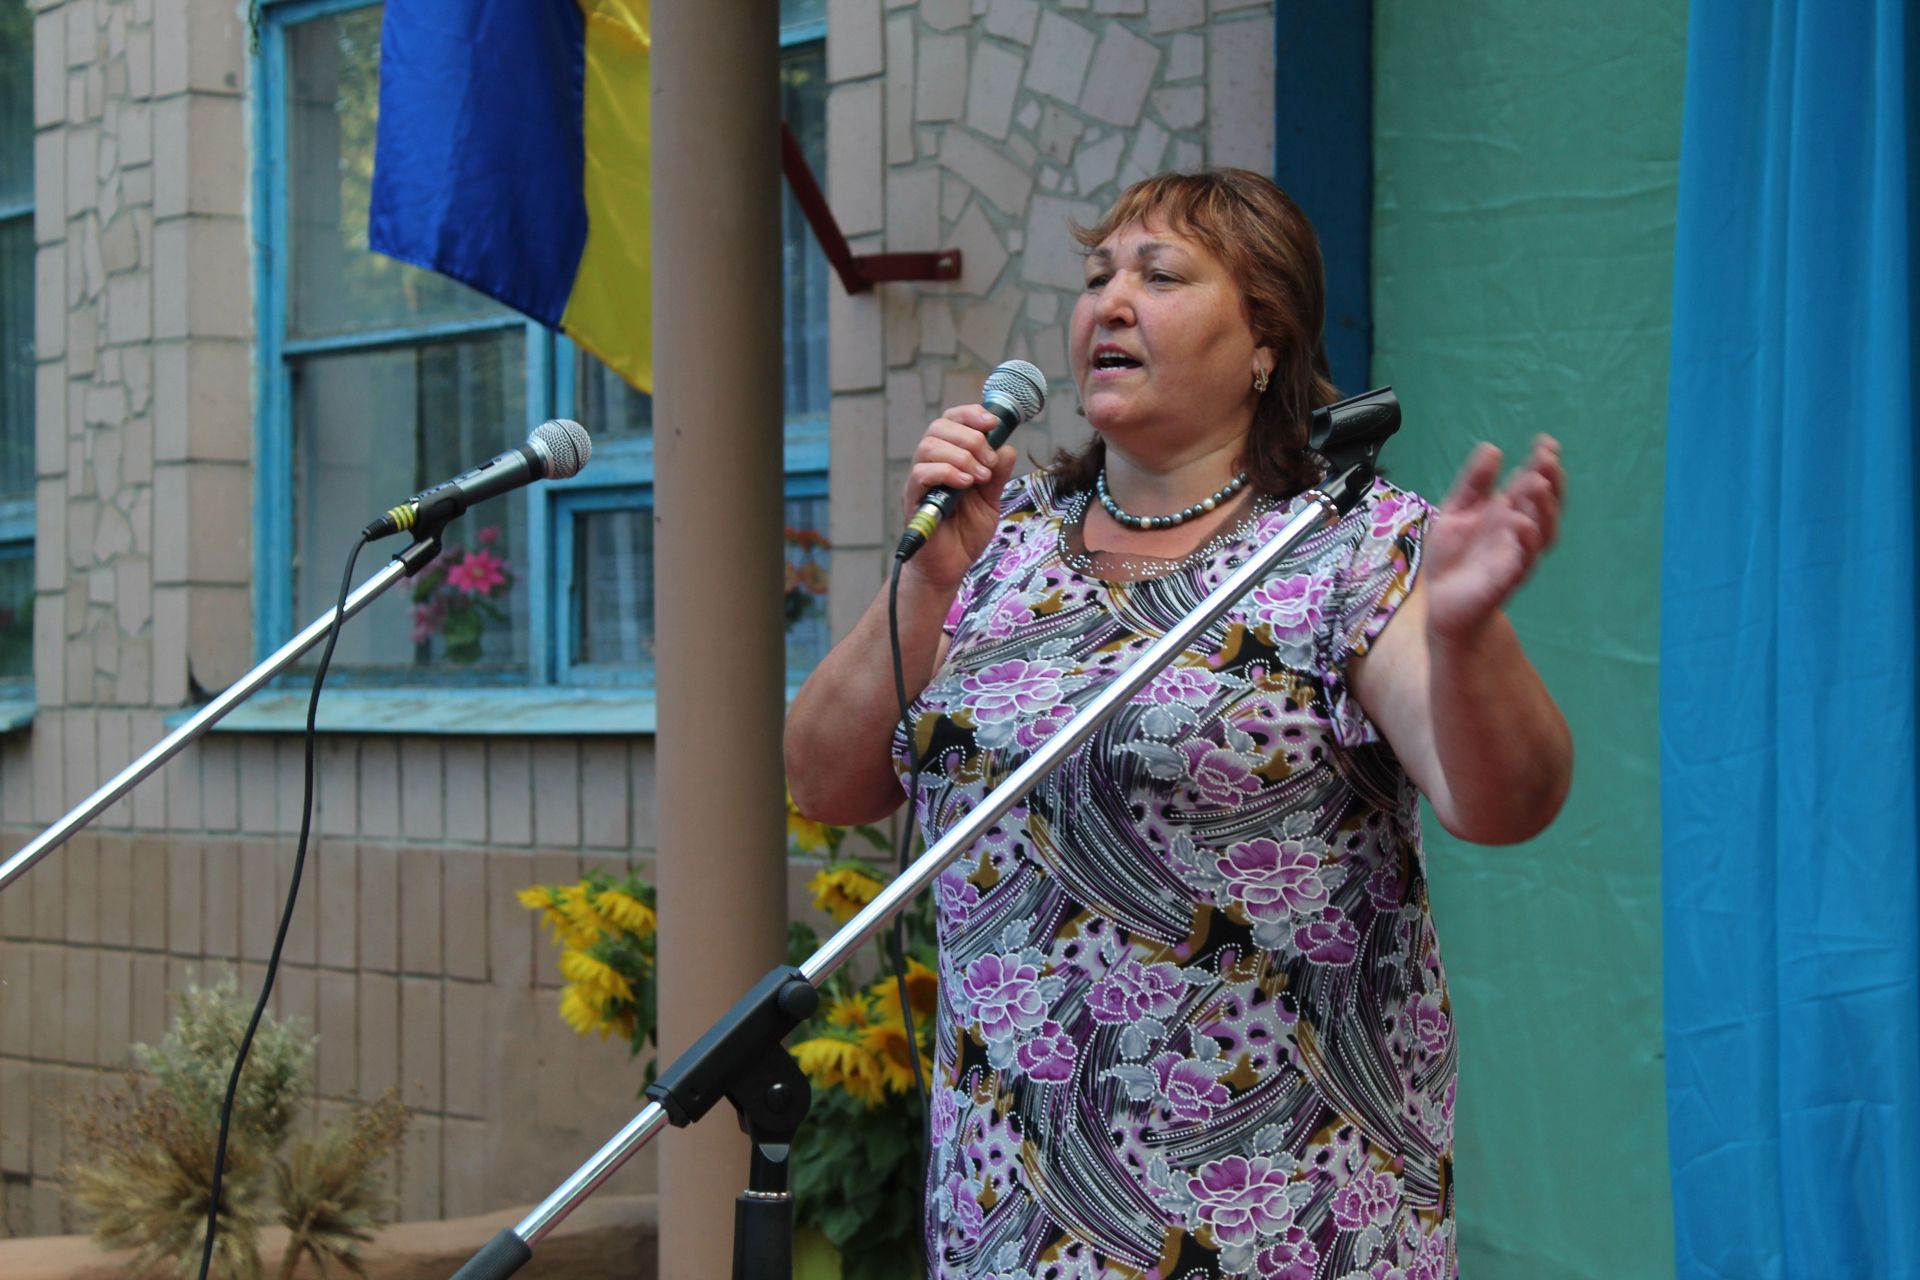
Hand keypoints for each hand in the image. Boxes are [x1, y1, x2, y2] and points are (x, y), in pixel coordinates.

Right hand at [902, 405, 1018, 590]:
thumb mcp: (991, 500)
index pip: (952, 420)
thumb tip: (1006, 448)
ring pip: (929, 446)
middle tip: (989, 461)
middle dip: (971, 437)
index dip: (971, 414)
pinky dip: (947, 472)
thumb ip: (997, 475)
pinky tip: (966, 484)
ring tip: (980, 477)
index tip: (993, 422)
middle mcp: (931, 464)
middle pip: (939, 426)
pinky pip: (921, 474)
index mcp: (950, 458)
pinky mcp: (914, 500)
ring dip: (961, 455)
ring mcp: (920, 482)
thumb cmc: (965, 533)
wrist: (950, 567)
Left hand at [1423, 436, 1563, 640]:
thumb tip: (1493, 448)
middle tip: (1547, 457)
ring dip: (1542, 507)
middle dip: (1549, 481)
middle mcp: (1520, 532)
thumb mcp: (1456, 512)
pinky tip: (1521, 522)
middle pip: (1544, 505)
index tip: (1546, 441)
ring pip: (1541, 531)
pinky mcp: (1506, 580)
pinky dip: (1525, 541)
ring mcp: (1516, 555)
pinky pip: (1522, 560)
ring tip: (1536, 482)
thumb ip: (1473, 484)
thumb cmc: (1453, 557)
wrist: (1442, 604)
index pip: (1532, 485)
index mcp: (1509, 513)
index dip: (1542, 464)